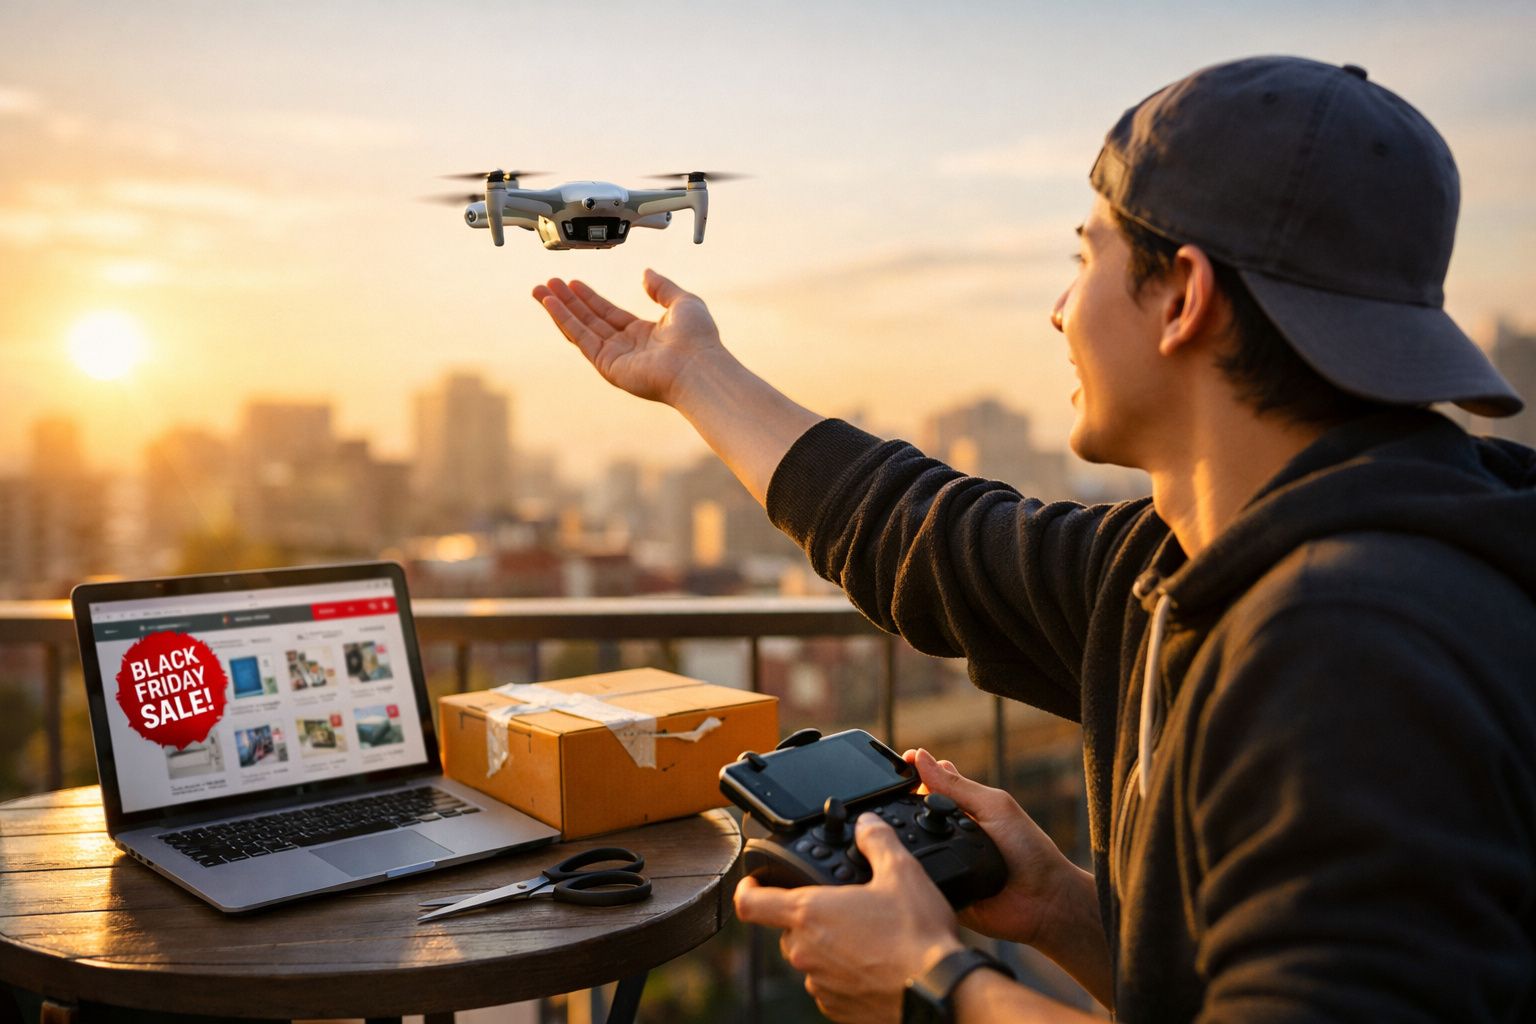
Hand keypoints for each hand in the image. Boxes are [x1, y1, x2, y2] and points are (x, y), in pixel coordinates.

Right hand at [531, 269, 726, 406]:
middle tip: (548, 283)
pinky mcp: (607, 365)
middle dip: (567, 301)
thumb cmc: (698, 339)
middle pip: (589, 319)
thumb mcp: (683, 301)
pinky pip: (581, 338)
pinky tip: (551, 304)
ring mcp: (615, 357)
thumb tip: (646, 272)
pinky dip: (564, 320)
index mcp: (643, 333)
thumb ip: (662, 287)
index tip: (572, 283)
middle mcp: (627, 346)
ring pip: (580, 328)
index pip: (609, 313)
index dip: (589, 297)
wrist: (698, 365)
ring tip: (541, 291)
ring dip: (559, 309)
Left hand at [735, 812, 963, 1022]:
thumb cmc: (917, 937)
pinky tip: (876, 963)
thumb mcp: (901, 873)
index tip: (752, 882)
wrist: (941, 993)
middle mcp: (805, 953)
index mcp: (809, 914)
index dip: (746, 887)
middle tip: (843, 907)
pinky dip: (845, 973)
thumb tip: (866, 824)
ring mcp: (820, 985)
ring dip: (829, 946)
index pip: (750, 903)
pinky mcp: (838, 1009)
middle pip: (788, 929)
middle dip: (809, 917)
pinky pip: (830, 985)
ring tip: (868, 937)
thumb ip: (876, 841)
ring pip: (811, 958)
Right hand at [907, 748, 1079, 948]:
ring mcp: (942, 860)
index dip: (912, 773)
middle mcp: (948, 832)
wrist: (1043, 900)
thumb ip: (956, 786)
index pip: (929, 784)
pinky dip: (909, 869)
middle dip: (899, 803)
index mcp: (962, 807)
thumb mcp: (993, 806)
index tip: (900, 761)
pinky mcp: (938, 887)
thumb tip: (921, 758)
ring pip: (909, 845)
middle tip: (890, 795)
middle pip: (912, 813)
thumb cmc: (1028, 849)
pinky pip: (915, 877)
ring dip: (901, 837)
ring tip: (893, 826)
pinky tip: (901, 860)